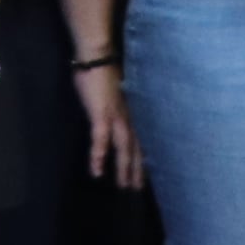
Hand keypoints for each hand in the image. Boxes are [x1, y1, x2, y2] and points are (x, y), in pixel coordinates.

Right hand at [71, 60, 141, 188]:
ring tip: (124, 186)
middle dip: (138, 170)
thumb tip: (118, 114)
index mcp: (133, 112)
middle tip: (136, 189)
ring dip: (124, 168)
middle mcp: (129, 117)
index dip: (145, 157)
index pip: (142, 140)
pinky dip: (99, 156)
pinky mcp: (101, 116)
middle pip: (137, 149)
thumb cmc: (104, 70)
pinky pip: (100, 140)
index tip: (147, 174)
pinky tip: (96, 170)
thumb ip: (119, 104)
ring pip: (124, 149)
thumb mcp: (116, 91)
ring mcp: (117, 118)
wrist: (97, 55)